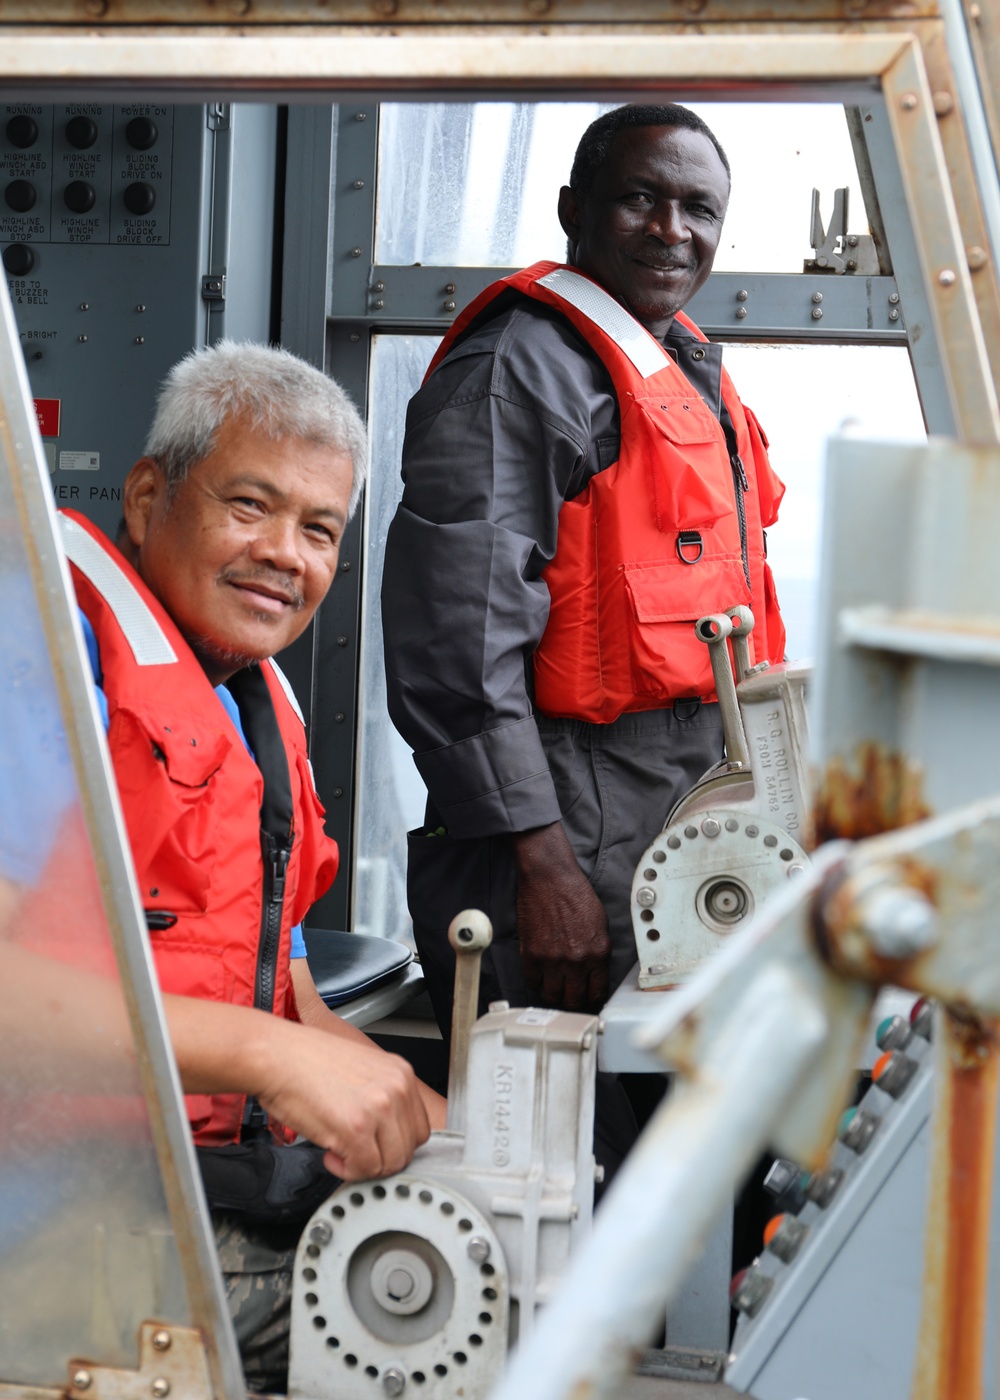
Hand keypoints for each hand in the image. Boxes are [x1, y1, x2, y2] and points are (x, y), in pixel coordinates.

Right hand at [254, 1024, 431, 1180]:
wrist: (275, 1055)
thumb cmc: (306, 1060)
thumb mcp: (362, 1069)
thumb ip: (383, 1097)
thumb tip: (389, 1132)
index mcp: (401, 1073)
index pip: (419, 1127)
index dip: (394, 1143)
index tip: (375, 1145)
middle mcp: (397, 1088)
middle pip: (409, 1148)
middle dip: (381, 1158)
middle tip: (355, 1152)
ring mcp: (379, 1108)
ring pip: (391, 1163)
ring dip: (364, 1166)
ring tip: (340, 1150)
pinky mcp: (356, 1129)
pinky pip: (364, 1169)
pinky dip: (346, 1170)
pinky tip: (330, 1152)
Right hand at [512, 822, 610, 1011]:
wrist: (549, 877)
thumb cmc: (574, 894)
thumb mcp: (600, 923)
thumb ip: (599, 950)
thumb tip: (596, 972)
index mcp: (598, 953)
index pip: (597, 993)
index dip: (593, 998)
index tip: (588, 997)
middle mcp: (577, 961)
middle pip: (574, 1000)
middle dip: (574, 1000)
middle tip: (570, 995)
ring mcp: (552, 960)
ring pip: (552, 996)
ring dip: (554, 993)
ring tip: (555, 986)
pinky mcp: (531, 955)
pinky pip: (532, 982)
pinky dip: (537, 981)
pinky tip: (541, 974)